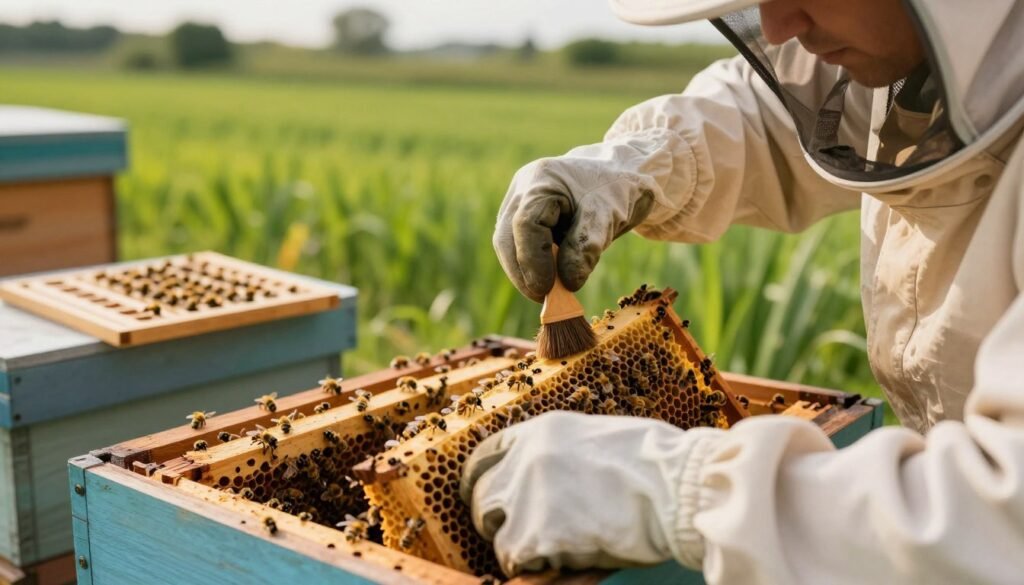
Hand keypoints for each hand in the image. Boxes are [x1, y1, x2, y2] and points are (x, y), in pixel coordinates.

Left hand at [460, 411, 722, 575]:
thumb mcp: (599, 436)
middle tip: (520, 535)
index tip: (481, 496)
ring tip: (552, 551)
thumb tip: (555, 478)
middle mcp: (525, 460)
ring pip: (496, 534)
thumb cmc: (657, 463)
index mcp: (541, 430)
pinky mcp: (538, 535)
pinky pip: (517, 560)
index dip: (478, 480)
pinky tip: (565, 561)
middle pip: (482, 497)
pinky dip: (536, 567)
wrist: (678, 487)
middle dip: (495, 520)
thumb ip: (564, 453)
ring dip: (518, 547)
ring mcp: (528, 497)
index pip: (485, 455)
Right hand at [493, 156, 655, 301]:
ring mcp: (518, 202)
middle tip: (544, 298)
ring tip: (550, 292)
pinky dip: (532, 265)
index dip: (533, 261)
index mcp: (542, 180)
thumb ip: (586, 245)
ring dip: (524, 272)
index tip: (548, 289)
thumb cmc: (615, 190)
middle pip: (507, 237)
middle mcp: (523, 189)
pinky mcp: (522, 217)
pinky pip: (518, 246)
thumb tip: (568, 282)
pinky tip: (550, 279)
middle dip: (522, 273)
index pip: (526, 224)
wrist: (617, 175)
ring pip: (508, 244)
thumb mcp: (609, 215)